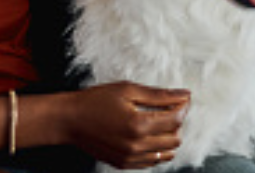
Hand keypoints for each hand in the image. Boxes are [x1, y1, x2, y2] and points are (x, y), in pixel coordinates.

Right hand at [64, 82, 187, 168]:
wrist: (70, 120)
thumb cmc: (95, 101)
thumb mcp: (127, 90)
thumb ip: (159, 95)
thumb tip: (185, 95)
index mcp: (138, 124)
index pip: (176, 119)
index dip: (183, 107)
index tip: (182, 99)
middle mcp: (136, 145)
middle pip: (175, 138)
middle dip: (176, 122)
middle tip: (166, 109)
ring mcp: (131, 157)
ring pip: (166, 153)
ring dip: (167, 137)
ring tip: (155, 122)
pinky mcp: (124, 164)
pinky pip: (152, 161)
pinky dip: (155, 149)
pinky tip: (145, 134)